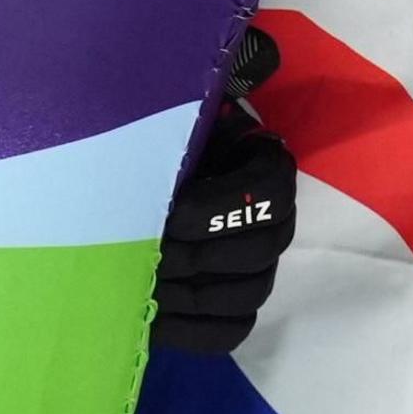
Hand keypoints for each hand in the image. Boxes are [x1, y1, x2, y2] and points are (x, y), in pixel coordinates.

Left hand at [155, 27, 295, 356]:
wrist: (140, 177)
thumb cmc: (153, 141)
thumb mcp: (164, 116)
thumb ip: (169, 110)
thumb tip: (147, 83)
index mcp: (266, 166)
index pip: (267, 193)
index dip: (215, 210)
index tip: (164, 214)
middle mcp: (277, 219)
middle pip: (253, 253)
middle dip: (187, 256)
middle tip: (135, 254)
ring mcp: (262, 268)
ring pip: (243, 295)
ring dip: (184, 294)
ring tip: (135, 284)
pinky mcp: (239, 306)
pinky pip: (228, 331)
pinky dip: (188, 330)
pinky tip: (148, 318)